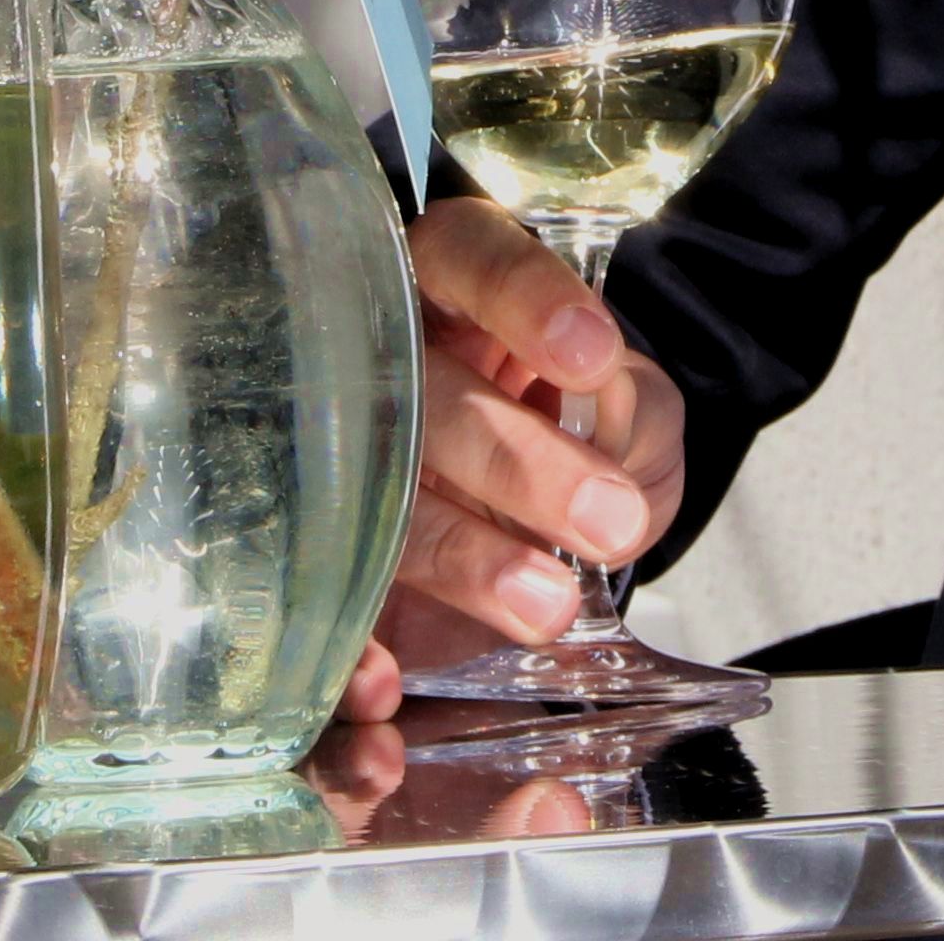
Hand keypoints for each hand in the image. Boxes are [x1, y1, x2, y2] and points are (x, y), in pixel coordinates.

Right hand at [335, 196, 689, 706]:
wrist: (495, 509)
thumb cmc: (559, 428)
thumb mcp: (622, 409)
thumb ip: (637, 417)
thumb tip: (618, 438)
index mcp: (450, 287)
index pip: (473, 258)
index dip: (526, 300)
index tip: (593, 356)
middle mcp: (371, 354)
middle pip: (425, 388)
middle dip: (518, 460)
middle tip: (611, 522)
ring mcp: (324, 455)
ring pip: (375, 496)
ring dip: (460, 556)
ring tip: (548, 606)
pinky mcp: (306, 557)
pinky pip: (309, 602)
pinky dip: (345, 651)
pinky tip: (384, 684)